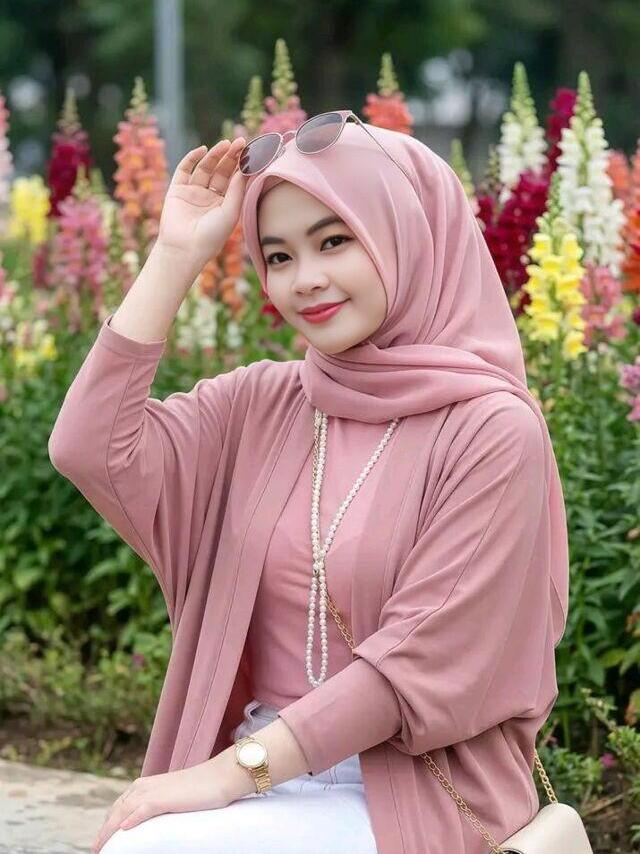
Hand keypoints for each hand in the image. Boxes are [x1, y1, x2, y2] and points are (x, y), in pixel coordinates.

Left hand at [90, 761, 230, 852]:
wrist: (220, 776)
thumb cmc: (200, 789)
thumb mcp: (172, 799)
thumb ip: (157, 806)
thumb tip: (146, 822)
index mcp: (144, 785)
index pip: (118, 807)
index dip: (107, 825)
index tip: (101, 842)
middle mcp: (144, 786)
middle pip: (115, 811)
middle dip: (104, 832)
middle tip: (96, 850)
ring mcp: (153, 791)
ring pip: (123, 812)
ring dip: (110, 831)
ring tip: (101, 847)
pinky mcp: (164, 797)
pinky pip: (143, 809)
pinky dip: (131, 819)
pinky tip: (124, 830)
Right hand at [156, 137, 248, 269]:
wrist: (185, 249)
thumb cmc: (211, 236)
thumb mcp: (230, 212)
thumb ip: (237, 189)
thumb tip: (244, 168)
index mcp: (224, 204)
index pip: (233, 180)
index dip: (241, 166)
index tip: (250, 151)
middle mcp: (209, 197)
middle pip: (221, 171)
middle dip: (230, 157)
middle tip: (239, 143)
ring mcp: (192, 192)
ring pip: (205, 168)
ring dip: (214, 155)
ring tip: (225, 144)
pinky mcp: (177, 190)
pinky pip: (184, 170)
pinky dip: (192, 158)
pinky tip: (202, 150)